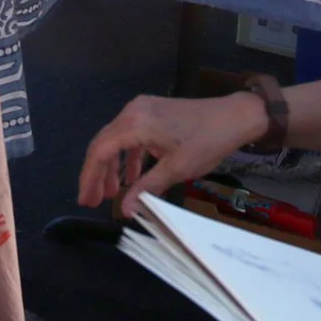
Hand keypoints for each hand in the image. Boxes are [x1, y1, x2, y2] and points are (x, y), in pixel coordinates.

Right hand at [78, 92, 270, 218]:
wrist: (235, 116)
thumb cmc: (207, 141)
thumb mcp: (176, 169)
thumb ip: (146, 189)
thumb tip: (124, 211)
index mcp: (134, 123)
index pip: (99, 151)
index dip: (89, 178)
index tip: (85, 200)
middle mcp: (132, 112)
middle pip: (103, 144)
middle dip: (97, 175)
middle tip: (93, 201)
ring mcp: (141, 109)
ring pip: (116, 141)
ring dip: (112, 167)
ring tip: (111, 193)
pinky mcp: (152, 112)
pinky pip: (130, 136)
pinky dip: (128, 157)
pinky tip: (131, 177)